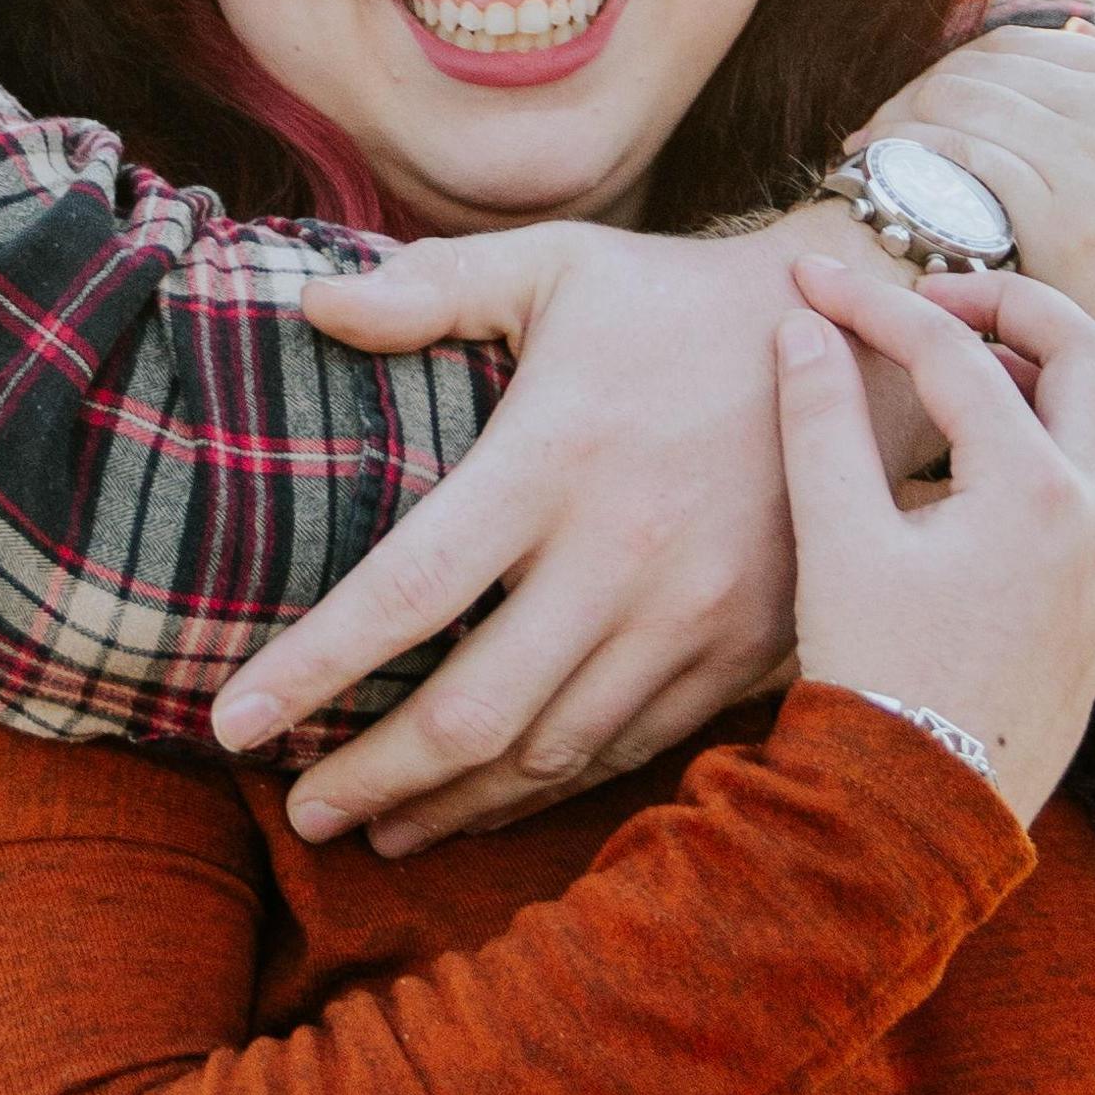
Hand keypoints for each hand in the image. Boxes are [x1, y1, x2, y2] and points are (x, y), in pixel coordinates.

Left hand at [212, 212, 924, 853]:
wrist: (865, 348)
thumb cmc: (677, 301)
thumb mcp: (557, 263)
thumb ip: (431, 287)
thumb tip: (310, 306)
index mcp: (554, 458)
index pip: (407, 590)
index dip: (312, 669)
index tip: (230, 724)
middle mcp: (619, 556)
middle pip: (471, 711)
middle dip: (368, 778)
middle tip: (295, 813)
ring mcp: (687, 619)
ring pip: (548, 755)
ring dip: (449, 810)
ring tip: (374, 831)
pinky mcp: (739, 657)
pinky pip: (626, 753)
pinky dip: (544, 795)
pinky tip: (485, 808)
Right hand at [774, 257, 1094, 823]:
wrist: (920, 808)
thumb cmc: (875, 675)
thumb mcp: (834, 539)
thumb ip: (821, 419)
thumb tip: (804, 328)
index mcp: (1032, 488)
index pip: (954, 352)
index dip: (875, 305)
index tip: (813, 285)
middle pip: (1087, 351)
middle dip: (1010, 304)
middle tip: (935, 297)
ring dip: (1069, 373)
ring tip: (992, 366)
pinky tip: (1032, 461)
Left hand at [860, 24, 1094, 509]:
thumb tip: (1079, 35)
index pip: (1018, 48)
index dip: (953, 78)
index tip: (917, 115)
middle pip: (980, 68)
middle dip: (915, 98)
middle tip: (872, 142)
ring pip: (958, 100)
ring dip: (898, 128)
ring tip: (867, 171)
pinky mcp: (1069, 214)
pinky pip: (957, 154)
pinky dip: (906, 163)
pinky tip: (883, 201)